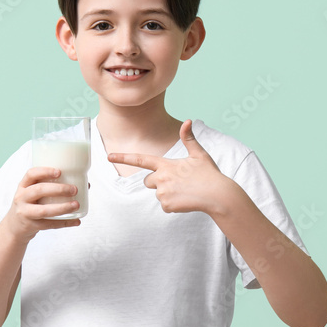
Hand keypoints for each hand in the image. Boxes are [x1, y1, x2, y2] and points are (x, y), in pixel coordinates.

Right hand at [4, 167, 81, 241]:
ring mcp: (25, 212)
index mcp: (23, 186)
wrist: (14, 226)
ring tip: (76, 205)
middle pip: (38, 190)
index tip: (59, 171)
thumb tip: (86, 184)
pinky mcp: (30, 226)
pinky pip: (49, 225)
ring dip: (62, 208)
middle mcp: (21, 198)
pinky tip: (76, 221)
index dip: (45, 171)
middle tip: (74, 189)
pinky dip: (64, 223)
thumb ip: (52, 186)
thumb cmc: (31, 204)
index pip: (31, 174)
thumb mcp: (33, 193)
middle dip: (58, 189)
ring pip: (43, 210)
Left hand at [108, 119, 230, 214]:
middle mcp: (161, 178)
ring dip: (169, 193)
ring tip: (186, 191)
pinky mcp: (167, 205)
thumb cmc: (209, 174)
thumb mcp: (199, 154)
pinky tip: (186, 200)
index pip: (141, 160)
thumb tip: (188, 121)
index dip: (124, 157)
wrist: (217, 195)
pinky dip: (174, 204)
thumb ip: (189, 139)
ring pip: (159, 194)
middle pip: (148, 181)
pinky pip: (165, 205)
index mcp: (166, 165)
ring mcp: (163, 193)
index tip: (109, 156)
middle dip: (158, 181)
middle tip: (178, 182)